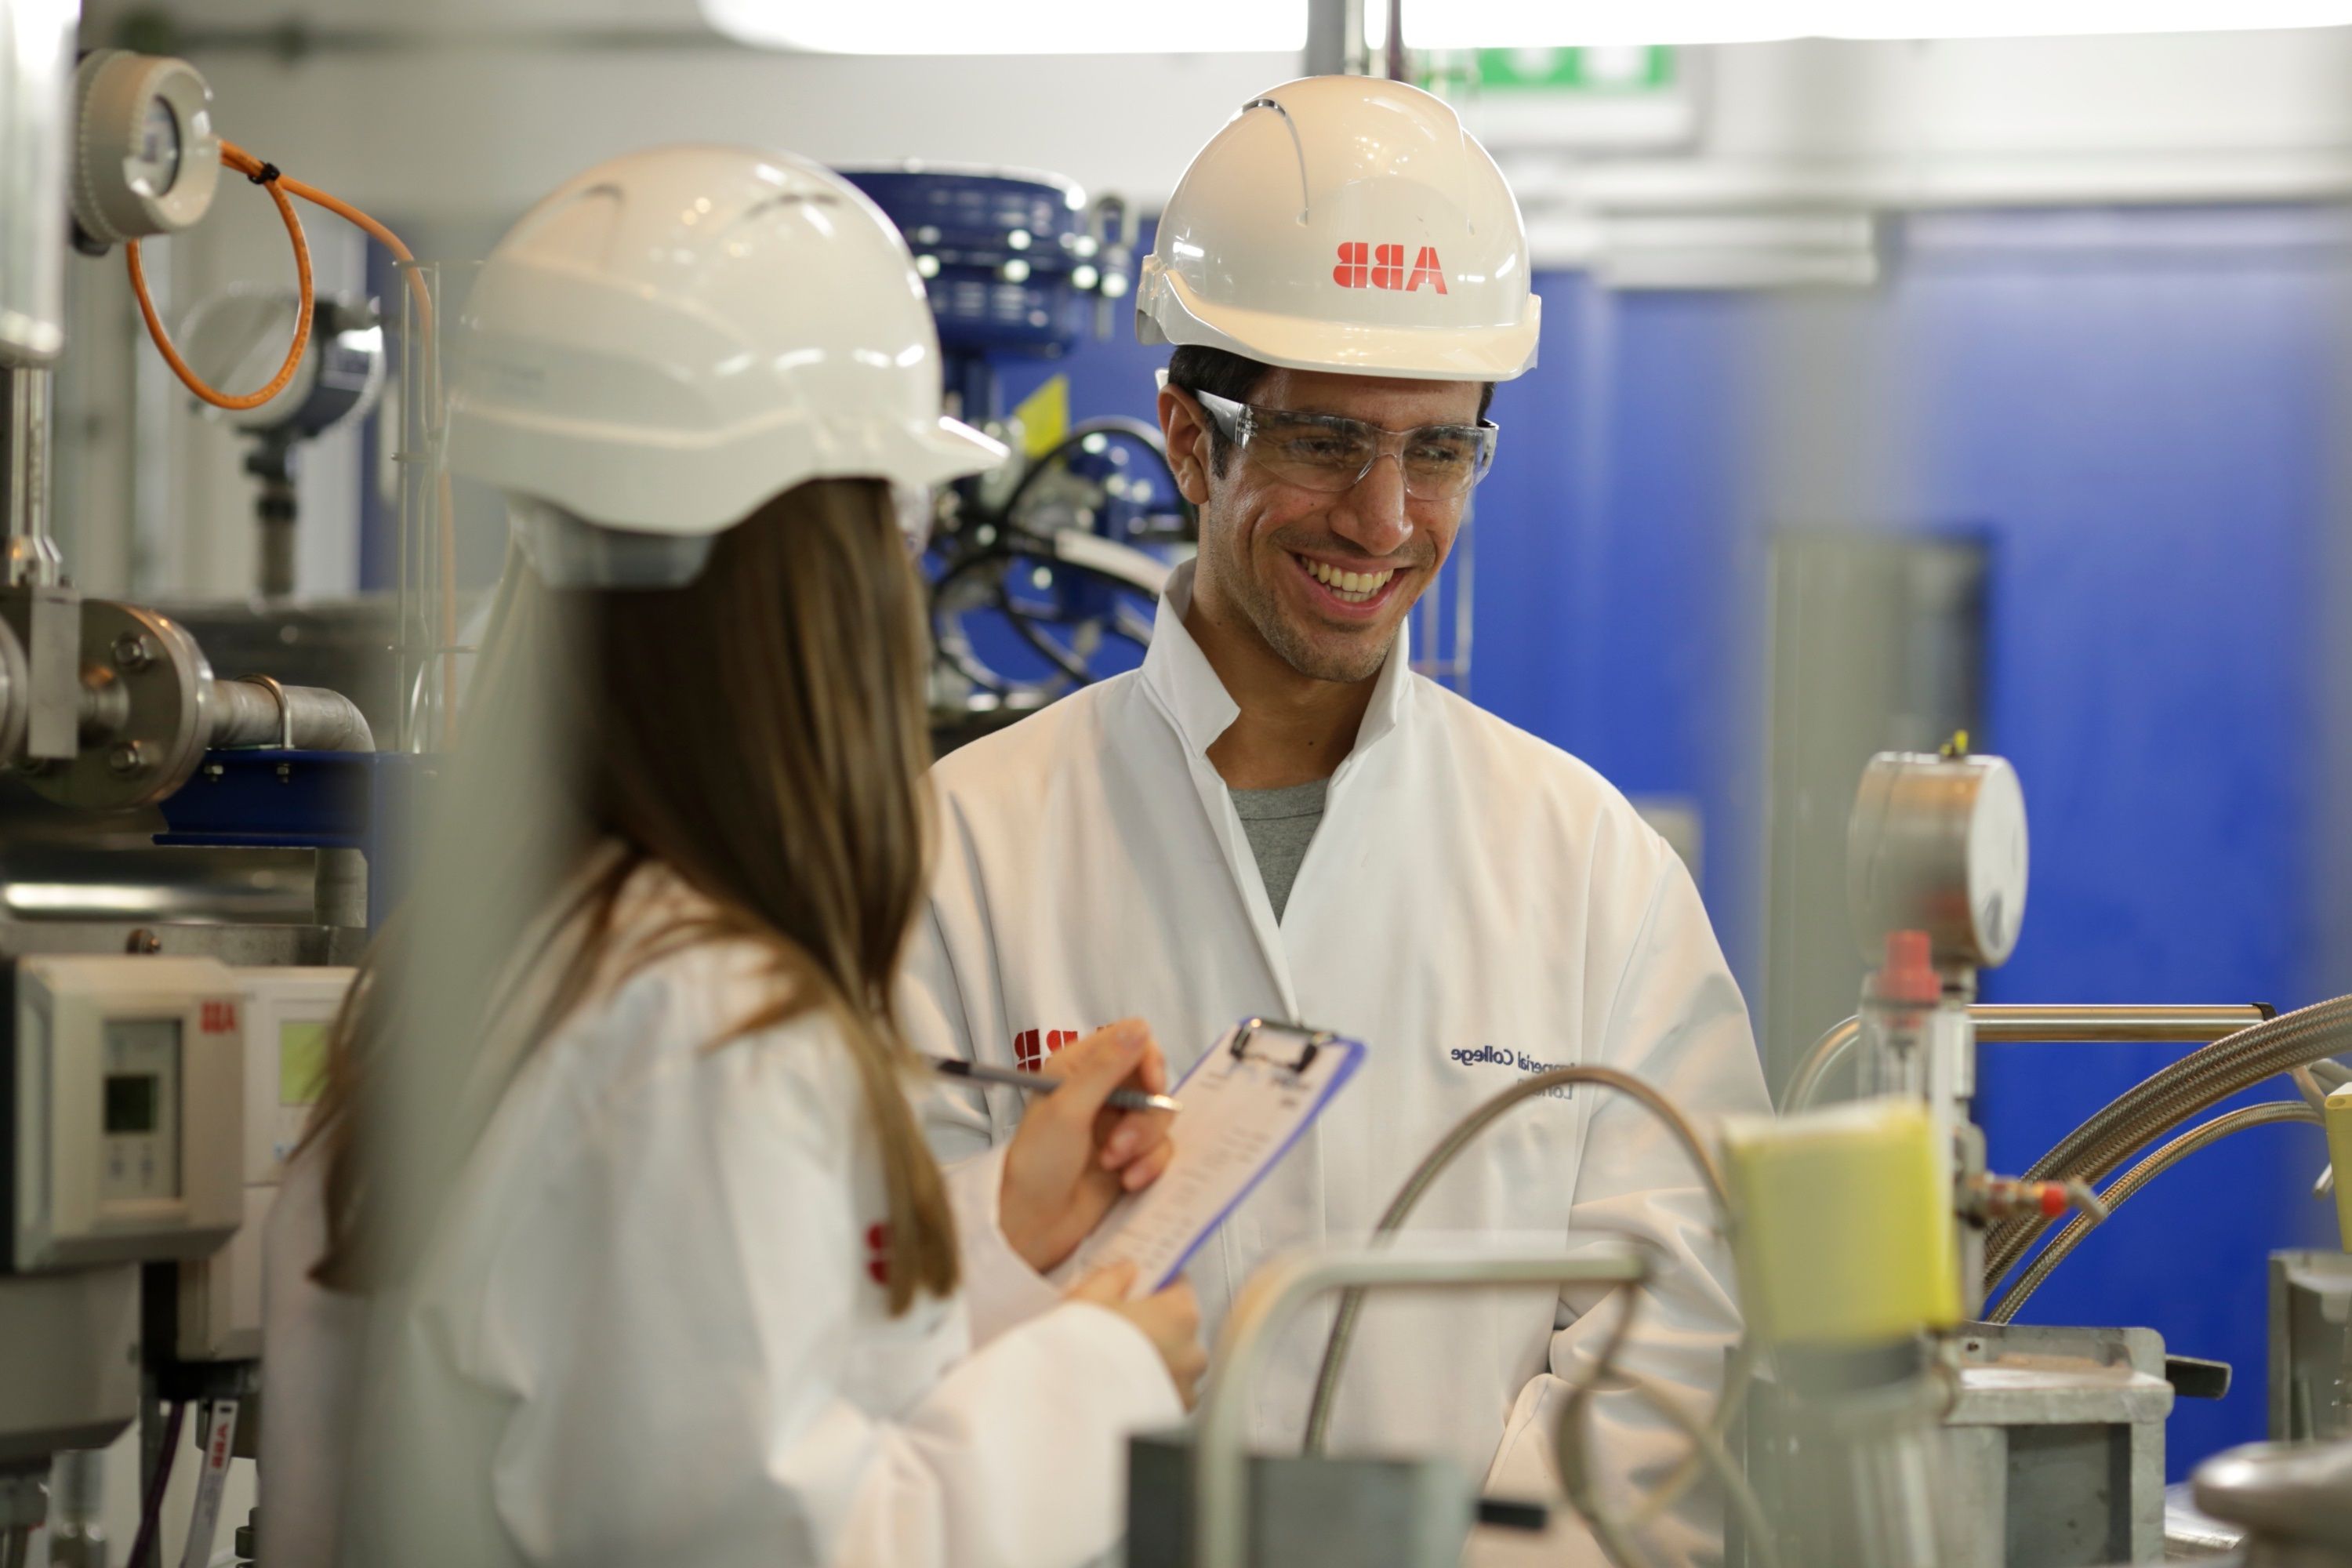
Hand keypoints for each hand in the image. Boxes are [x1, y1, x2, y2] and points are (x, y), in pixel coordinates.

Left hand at [999, 1019, 1176, 1273]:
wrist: (1031, 1226)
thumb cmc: (1037, 1164)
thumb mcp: (1068, 1110)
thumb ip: (1106, 1068)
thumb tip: (1140, 1027)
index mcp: (1078, 1069)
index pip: (1131, 1041)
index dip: (1148, 1060)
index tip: (1152, 1087)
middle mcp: (1101, 1093)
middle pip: (1153, 1083)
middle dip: (1144, 1118)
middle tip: (1118, 1145)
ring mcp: (1117, 1126)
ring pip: (1159, 1119)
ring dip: (1144, 1145)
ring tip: (1116, 1166)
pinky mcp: (1129, 1158)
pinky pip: (1161, 1150)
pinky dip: (1149, 1165)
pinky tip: (1127, 1182)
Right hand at [1068, 1262, 1207, 1409]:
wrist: (1074, 1408)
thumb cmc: (1083, 1347)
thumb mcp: (1089, 1297)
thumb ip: (1114, 1277)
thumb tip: (1128, 1270)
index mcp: (1180, 1313)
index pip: (1179, 1284)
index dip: (1157, 1283)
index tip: (1140, 1287)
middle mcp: (1193, 1350)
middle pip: (1180, 1325)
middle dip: (1157, 1324)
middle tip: (1122, 1328)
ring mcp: (1188, 1387)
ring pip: (1178, 1363)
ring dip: (1159, 1360)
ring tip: (1121, 1363)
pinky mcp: (1176, 1415)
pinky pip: (1170, 1393)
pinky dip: (1154, 1388)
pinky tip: (1127, 1388)